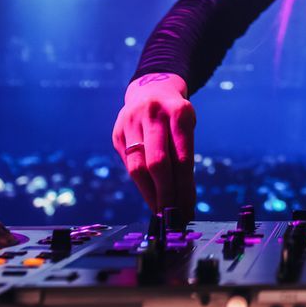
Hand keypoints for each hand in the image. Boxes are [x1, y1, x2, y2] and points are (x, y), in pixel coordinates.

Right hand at [111, 73, 194, 217]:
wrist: (151, 89)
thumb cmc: (175, 116)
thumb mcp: (186, 128)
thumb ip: (183, 158)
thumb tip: (184, 200)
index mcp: (178, 112)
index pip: (182, 159)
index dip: (184, 189)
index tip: (188, 210)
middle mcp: (153, 115)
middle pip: (158, 164)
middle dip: (166, 195)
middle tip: (173, 217)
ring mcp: (131, 123)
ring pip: (138, 167)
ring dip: (150, 194)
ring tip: (160, 212)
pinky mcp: (117, 133)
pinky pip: (129, 165)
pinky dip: (141, 183)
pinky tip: (150, 196)